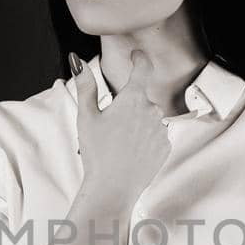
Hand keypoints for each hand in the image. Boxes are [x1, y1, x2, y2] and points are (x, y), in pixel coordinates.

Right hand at [70, 49, 171, 208]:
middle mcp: (152, 110)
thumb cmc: (98, 153)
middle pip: (141, 99)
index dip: (139, 58)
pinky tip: (130, 153)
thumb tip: (78, 61)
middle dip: (128, 107)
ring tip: (119, 145)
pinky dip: (145, 141)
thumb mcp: (86, 116)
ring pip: (148, 119)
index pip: (142, 68)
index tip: (137, 56)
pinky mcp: (166, 147)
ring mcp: (161, 129)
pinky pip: (155, 136)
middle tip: (110, 127)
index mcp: (133, 99)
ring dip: (136, 125)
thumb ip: (85, 86)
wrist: (114, 189)